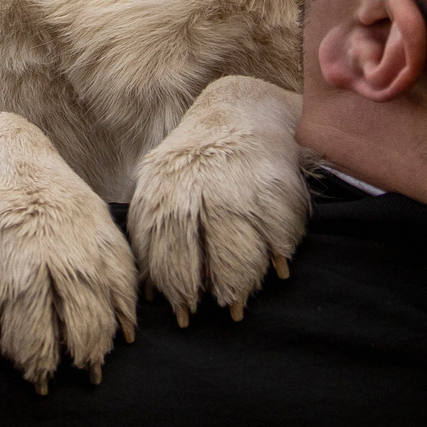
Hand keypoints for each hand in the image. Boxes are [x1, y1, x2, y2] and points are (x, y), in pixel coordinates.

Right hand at [0, 112, 139, 392]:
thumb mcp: (95, 226)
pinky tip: (0, 355)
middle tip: (74, 379)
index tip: (99, 368)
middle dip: (80, 361)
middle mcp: (60, 258)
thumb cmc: (54, 202)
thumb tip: (128, 336)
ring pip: (34, 334)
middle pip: (79, 328)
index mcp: (95, 246)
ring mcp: (18, 264)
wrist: (0, 155)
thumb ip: (113, 276)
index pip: (115, 307)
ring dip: (38, 363)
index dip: (107, 342)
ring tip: (38, 378)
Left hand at [126, 76, 307, 325]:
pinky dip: (278, 252)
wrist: (243, 110)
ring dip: (239, 281)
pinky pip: (275, 229)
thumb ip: (156, 237)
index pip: (157, 247)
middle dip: (202, 289)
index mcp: (161, 191)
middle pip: (191, 249)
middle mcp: (193, 187)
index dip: (170, 285)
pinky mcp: (269, 183)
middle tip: (212, 315)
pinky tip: (277, 269)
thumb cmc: (196, 165)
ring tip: (238, 305)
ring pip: (235, 247)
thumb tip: (149, 297)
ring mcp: (233, 185)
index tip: (182, 316)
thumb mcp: (164, 189)